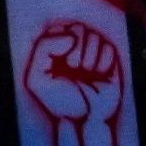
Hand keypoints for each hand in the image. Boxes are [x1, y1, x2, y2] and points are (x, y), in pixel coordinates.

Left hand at [23, 17, 122, 145]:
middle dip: (78, 50)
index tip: (62, 61)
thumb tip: (70, 37)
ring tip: (88, 74)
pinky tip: (99, 74)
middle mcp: (73, 48)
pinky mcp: (108, 58)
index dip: (62, 40)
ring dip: (91, 58)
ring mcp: (92, 51)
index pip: (60, 28)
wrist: (89, 117)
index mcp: (54, 50)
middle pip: (79, 28)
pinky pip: (109, 48)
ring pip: (95, 36)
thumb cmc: (61, 102)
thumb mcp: (37, 79)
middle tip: (76, 68)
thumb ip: (43, 51)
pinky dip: (104, 62)